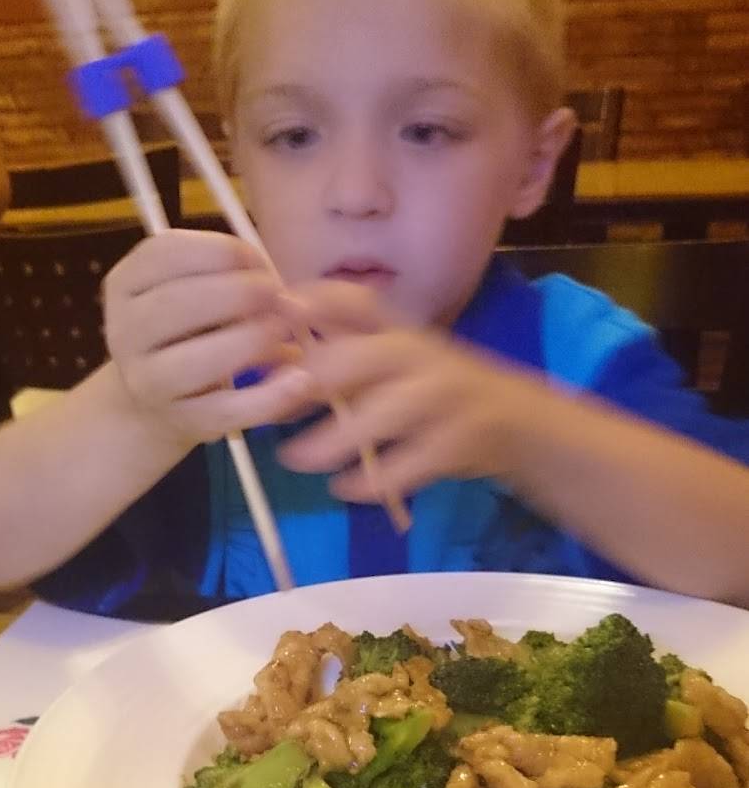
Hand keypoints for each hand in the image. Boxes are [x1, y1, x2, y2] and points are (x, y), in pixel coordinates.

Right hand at [102, 229, 312, 445]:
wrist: (154, 401)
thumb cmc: (185, 332)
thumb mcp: (192, 290)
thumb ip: (228, 276)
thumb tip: (281, 290)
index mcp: (125, 284)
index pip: (164, 253)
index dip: (220, 250)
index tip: (258, 261)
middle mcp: (123, 331)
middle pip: (176, 303)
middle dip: (238, 293)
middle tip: (277, 294)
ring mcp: (145, 381)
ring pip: (194, 361)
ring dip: (249, 341)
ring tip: (283, 331)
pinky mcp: (179, 421)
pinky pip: (224, 410)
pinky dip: (266, 397)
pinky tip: (297, 381)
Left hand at [276, 280, 536, 499]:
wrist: (518, 423)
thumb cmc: (437, 393)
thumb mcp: (394, 366)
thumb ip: (336, 364)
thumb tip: (267, 366)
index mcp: (401, 332)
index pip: (358, 301)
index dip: (318, 300)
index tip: (278, 306)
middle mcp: (423, 356)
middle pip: (370, 355)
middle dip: (322, 373)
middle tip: (276, 397)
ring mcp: (444, 398)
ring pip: (388, 413)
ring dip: (335, 438)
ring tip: (294, 457)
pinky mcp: (456, 443)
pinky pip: (409, 464)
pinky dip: (372, 480)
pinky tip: (345, 487)